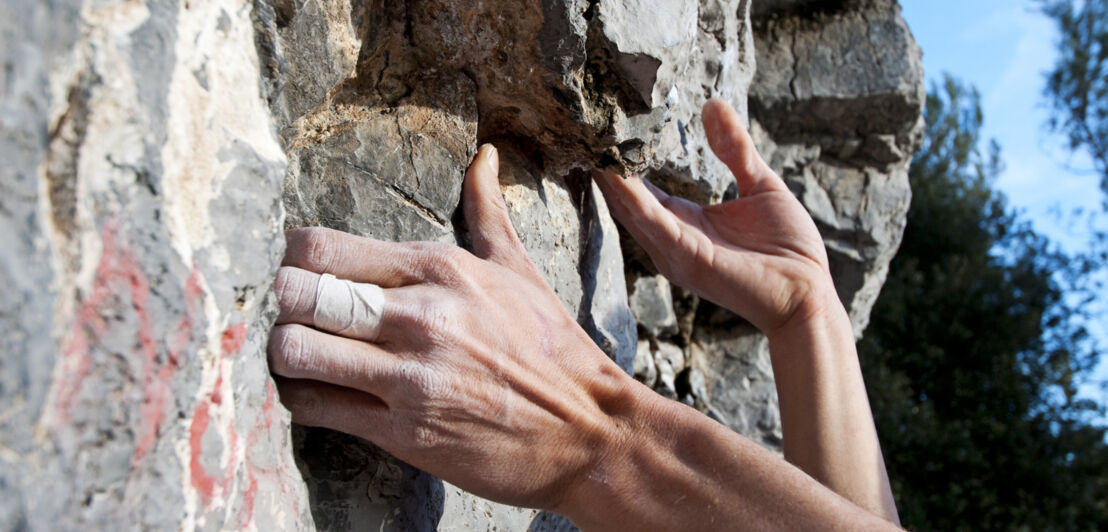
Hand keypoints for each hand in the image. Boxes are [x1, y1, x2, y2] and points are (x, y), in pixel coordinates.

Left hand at [268, 145, 639, 510]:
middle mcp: (419, 317)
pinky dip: (302, 398)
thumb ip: (487, 210)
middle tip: (299, 313)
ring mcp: (408, 378)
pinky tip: (320, 392)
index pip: (321, 247)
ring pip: (294, 352)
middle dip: (286, 303)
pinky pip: (314, 408)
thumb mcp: (520, 268)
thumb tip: (484, 155)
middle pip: (298, 294)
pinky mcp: (403, 434)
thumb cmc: (552, 346)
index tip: (303, 270)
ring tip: (303, 354)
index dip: (295, 257)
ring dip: (286, 353)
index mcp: (439, 269)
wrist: (587, 430)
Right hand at [595, 98, 835, 336]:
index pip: (641, 189)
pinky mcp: (687, 258)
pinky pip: (653, 224)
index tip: (608, 125)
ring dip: (609, 179)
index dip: (624, 159)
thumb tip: (712, 104)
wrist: (808, 294)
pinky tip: (614, 174)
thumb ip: (734, 149)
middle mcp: (670, 239)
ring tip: (591, 143)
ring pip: (631, 210)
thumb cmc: (789, 248)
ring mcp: (674, 251)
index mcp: (684, 221)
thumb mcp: (760, 185)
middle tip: (585, 127)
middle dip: (605, 165)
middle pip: (625, 199)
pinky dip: (631, 199)